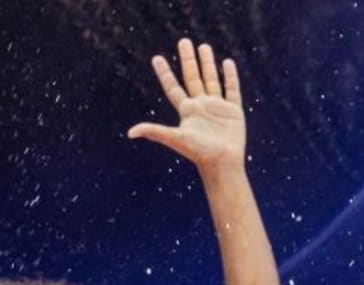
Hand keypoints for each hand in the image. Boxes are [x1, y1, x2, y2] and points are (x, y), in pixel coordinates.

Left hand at [128, 38, 244, 171]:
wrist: (222, 163)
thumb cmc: (199, 153)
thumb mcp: (175, 139)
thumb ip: (154, 132)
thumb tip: (130, 133)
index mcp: (187, 111)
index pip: (173, 87)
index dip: (165, 73)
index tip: (156, 58)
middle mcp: (200, 106)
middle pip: (192, 77)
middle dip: (188, 60)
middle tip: (184, 41)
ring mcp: (217, 107)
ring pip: (211, 79)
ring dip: (208, 63)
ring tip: (204, 46)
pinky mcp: (233, 111)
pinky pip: (232, 89)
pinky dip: (230, 77)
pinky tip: (227, 63)